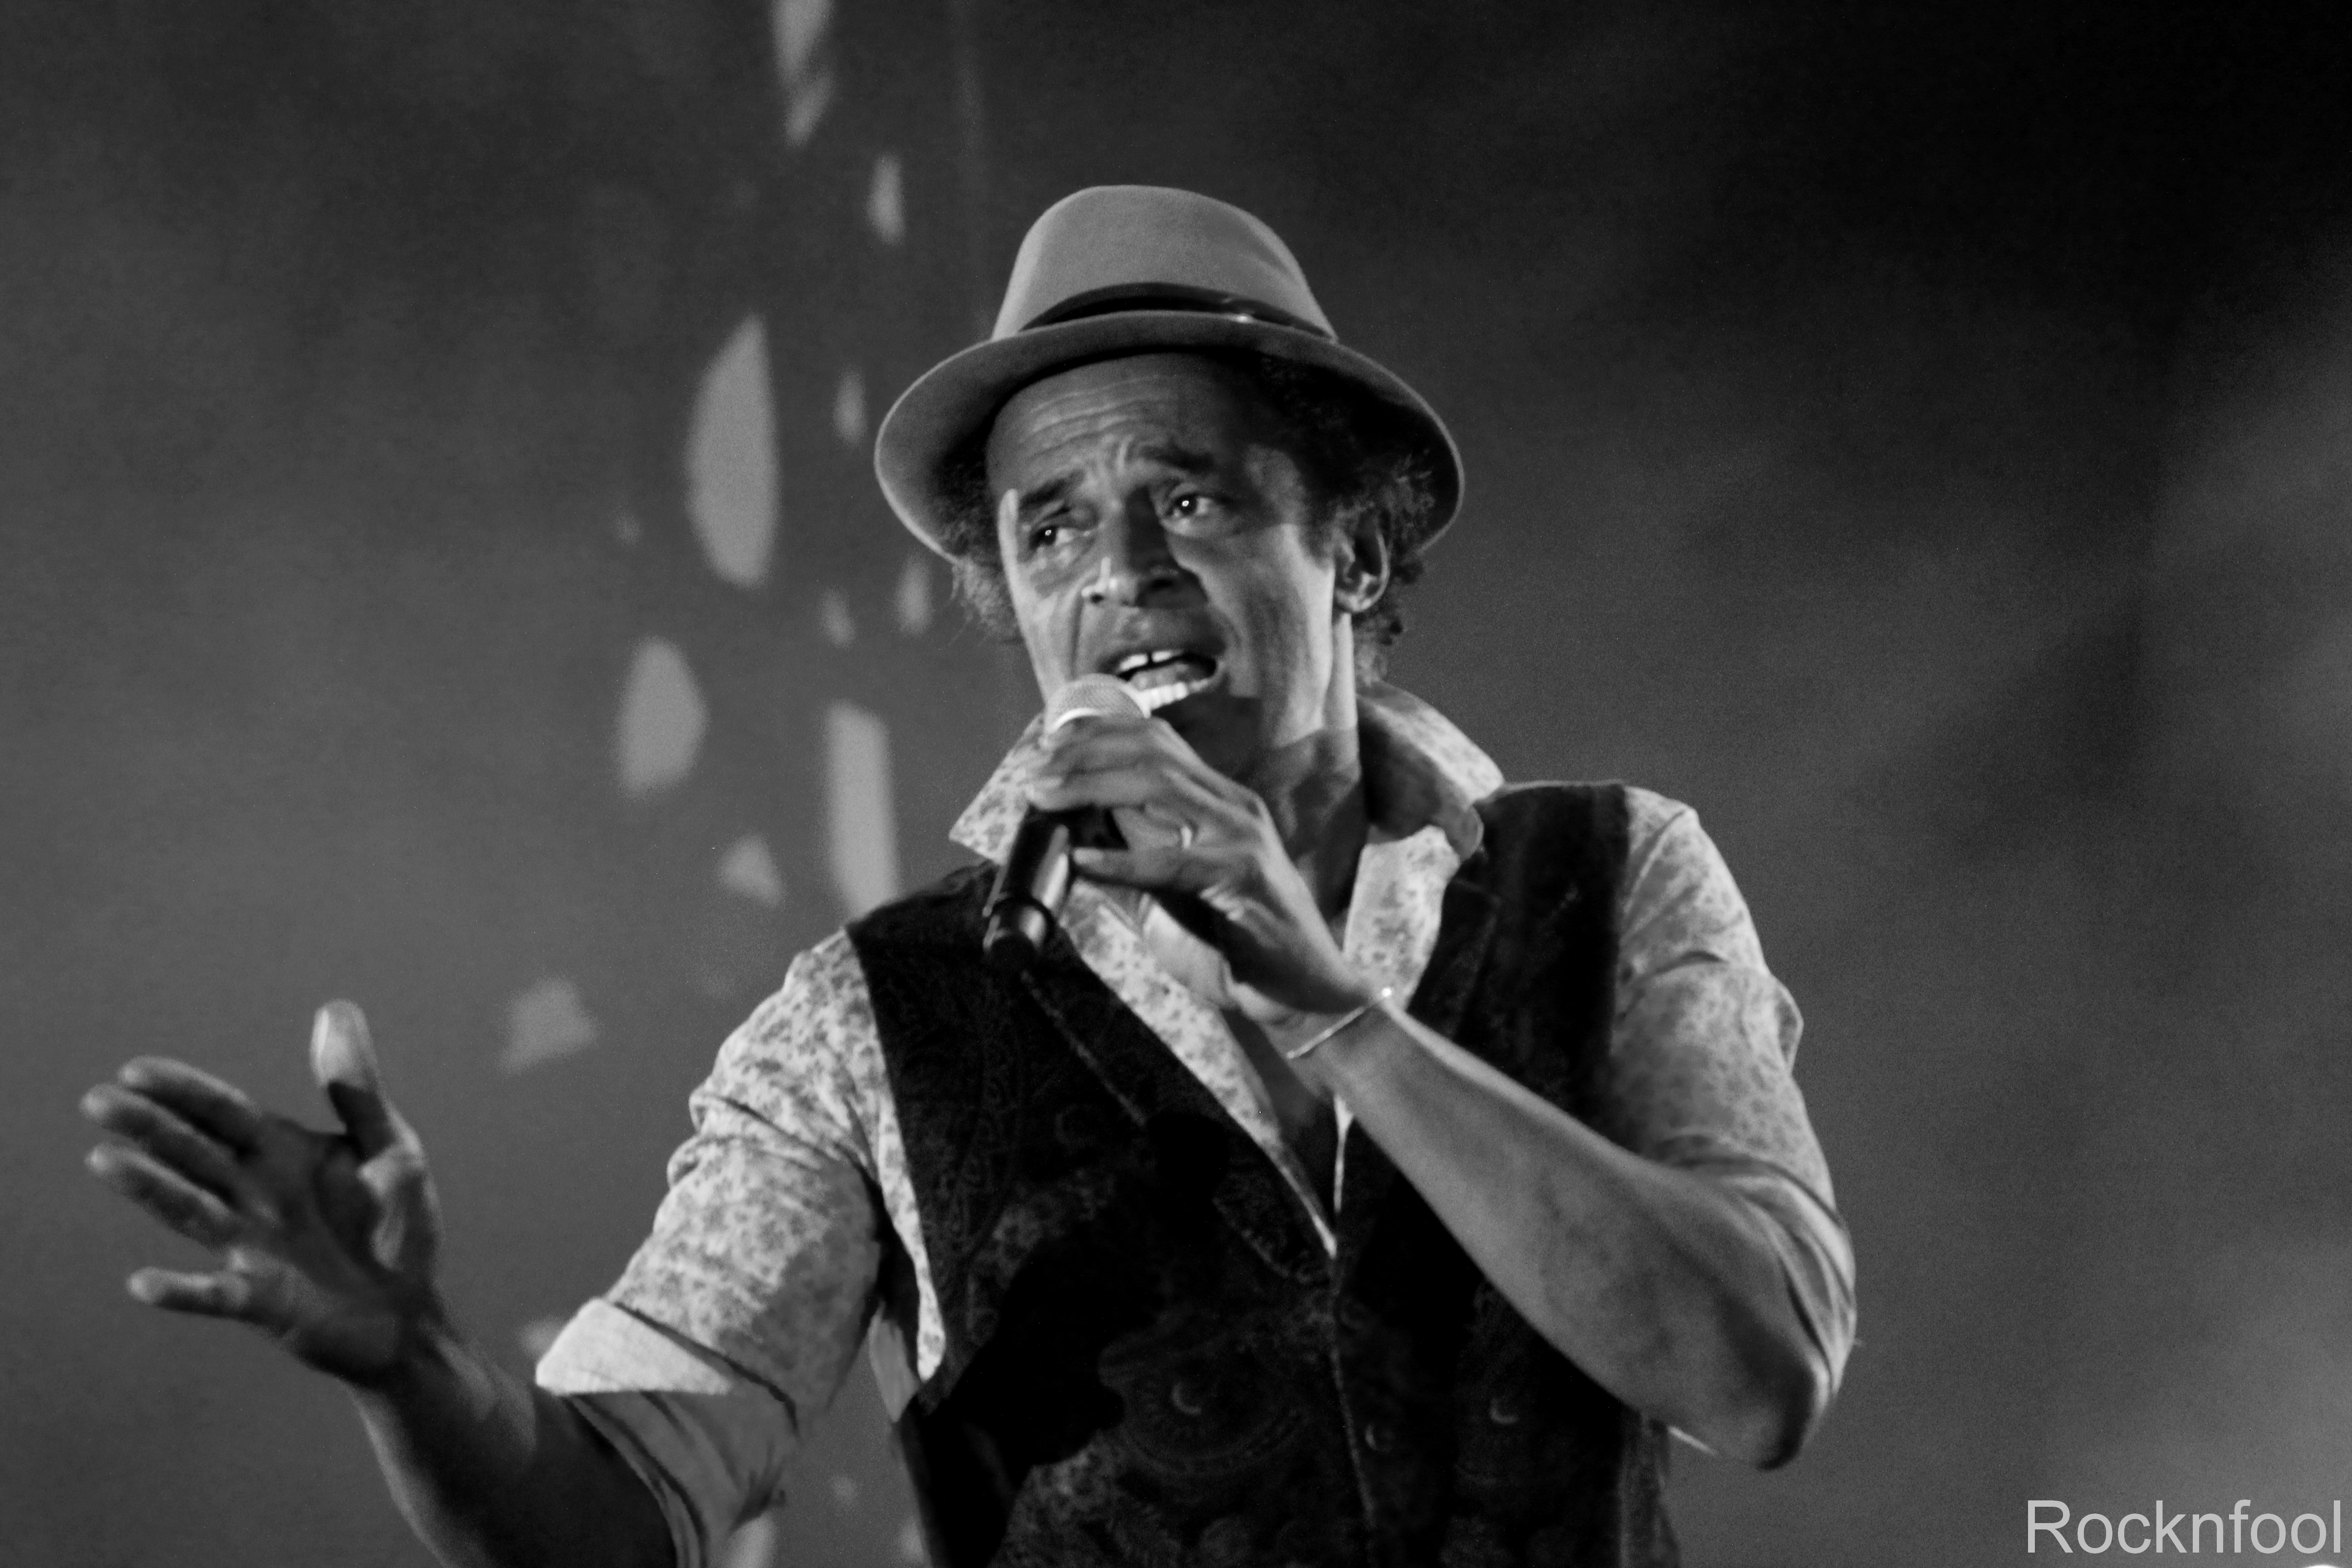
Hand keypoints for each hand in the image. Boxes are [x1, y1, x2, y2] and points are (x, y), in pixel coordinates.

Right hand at [81, 1001, 446, 1386]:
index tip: (135, 1070)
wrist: (409, 1310)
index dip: (183, 1091)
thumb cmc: (395, 1224)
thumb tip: (334, 1008)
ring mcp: (251, 1249)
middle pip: (194, 1153)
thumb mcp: (391, 1146)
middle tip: (99, 1101)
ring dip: (150, 1189)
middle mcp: (254, 1196)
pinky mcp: (262, 1302)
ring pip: (192, 1211)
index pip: (222, 1113)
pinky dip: (182, 1291)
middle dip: (150, 1128)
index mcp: (282, 1155)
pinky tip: (146, 1283)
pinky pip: (216, 1296)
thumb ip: (358, 1087)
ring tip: (105, 1160)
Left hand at [1029, 711, 1376, 1034]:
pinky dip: (1120, 860)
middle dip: (1084, 754)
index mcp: (1219, 802)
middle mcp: (1233, 806)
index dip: (1097, 734)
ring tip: (1046, 799)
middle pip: (1152, 751)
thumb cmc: (1236, 945)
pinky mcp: (1243, 878)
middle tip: (1035, 773)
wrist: (1301, 994)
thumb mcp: (1170, 895)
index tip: (1047, 747)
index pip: (1157, 740)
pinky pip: (1172, 861)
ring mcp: (1242, 838)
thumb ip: (1127, 865)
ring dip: (1091, 787)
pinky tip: (1082, 862)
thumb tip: (1066, 846)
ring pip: (1159, 785)